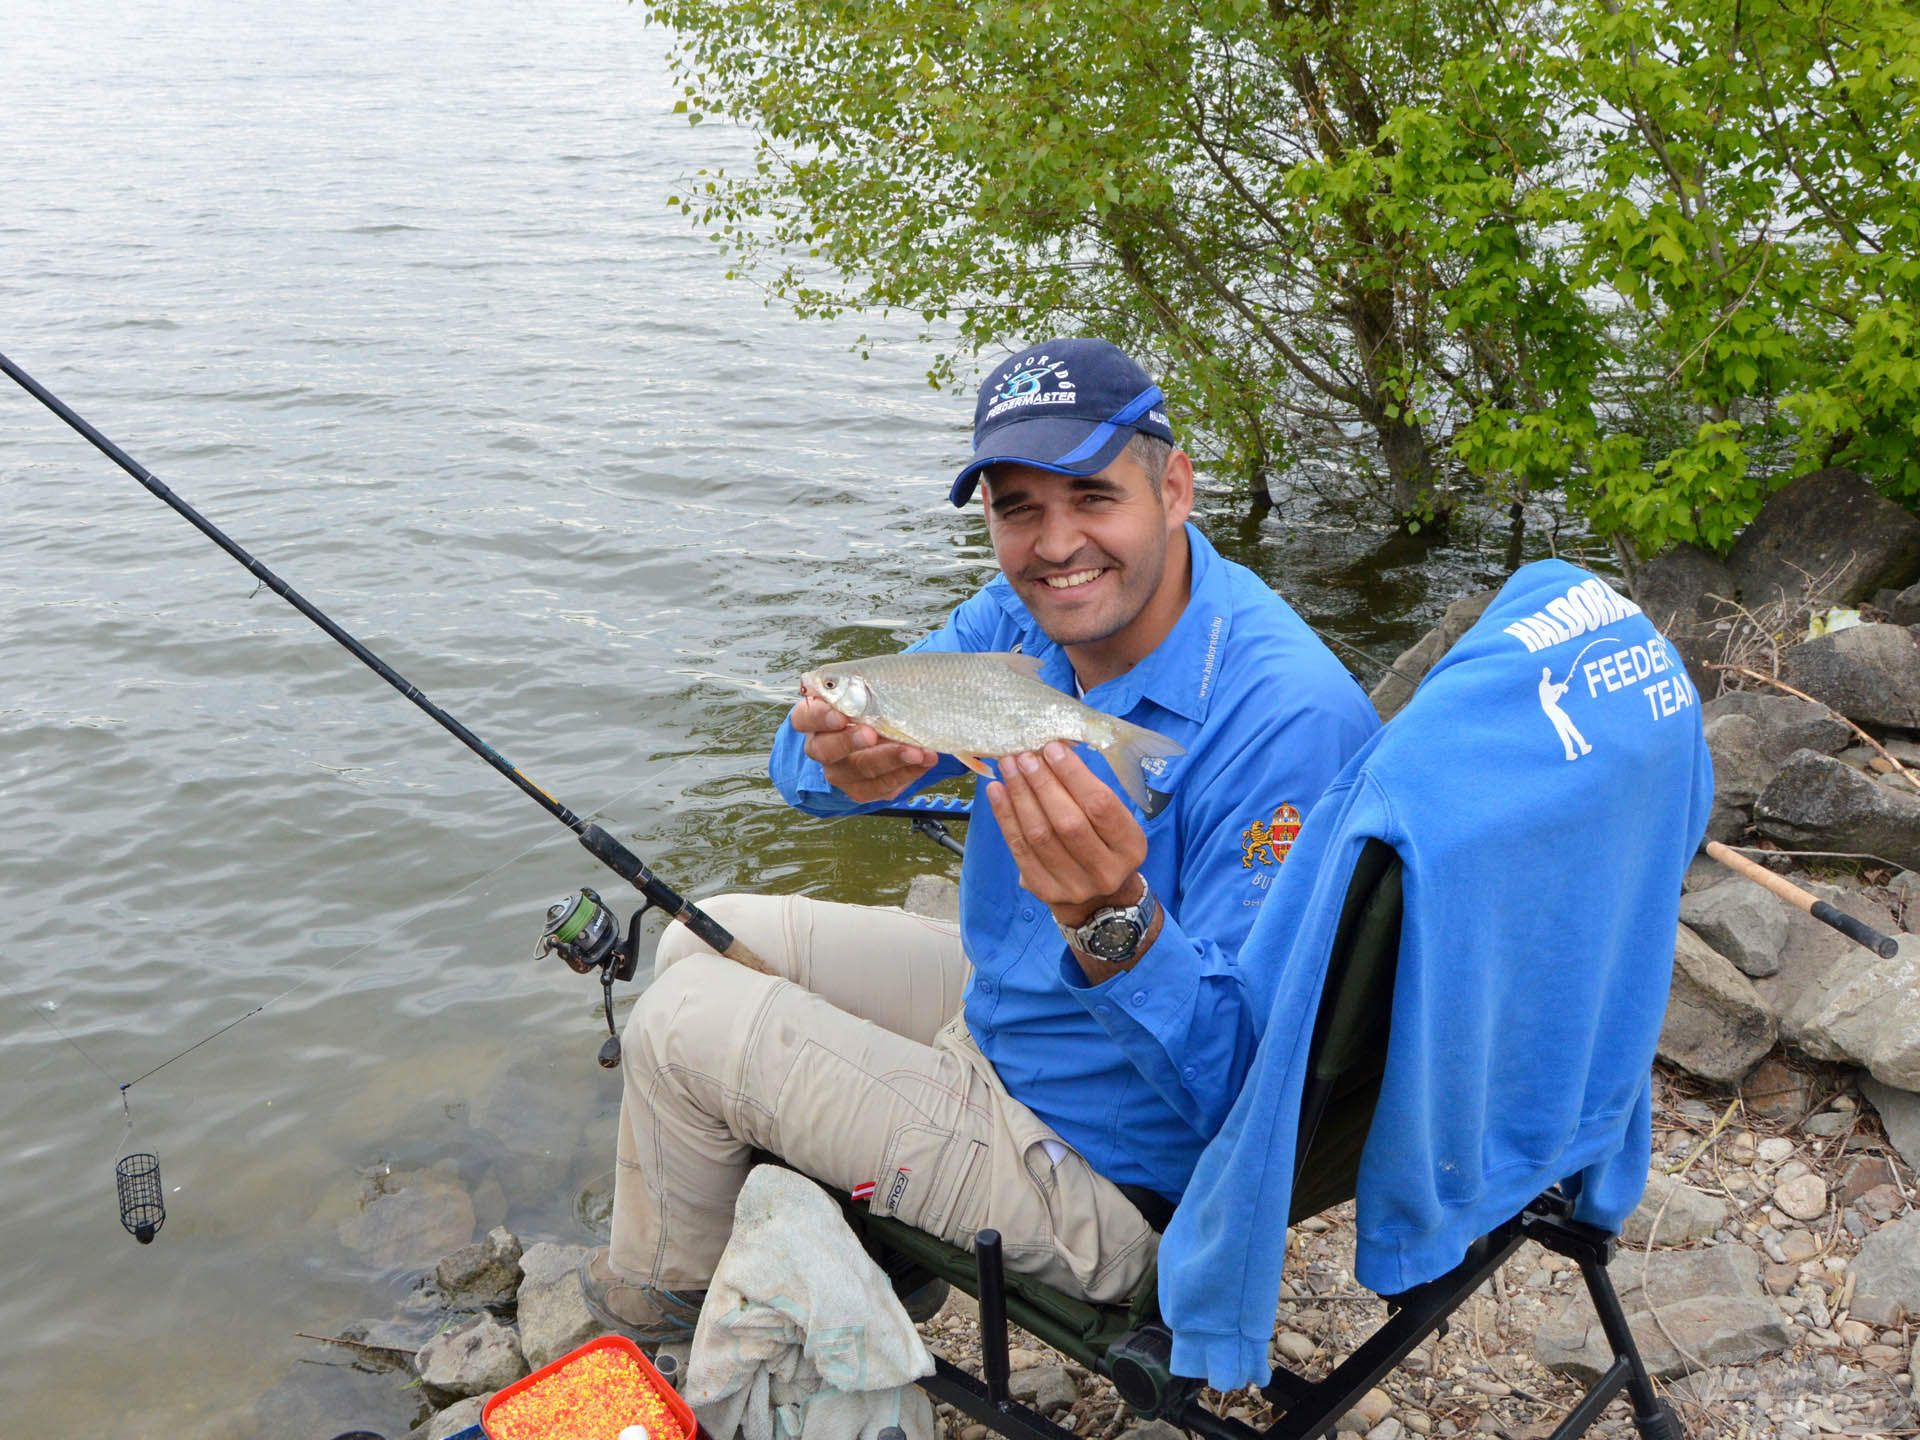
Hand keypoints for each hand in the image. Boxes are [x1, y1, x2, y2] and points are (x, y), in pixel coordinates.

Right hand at [790, 695, 937, 802]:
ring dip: (890, 760)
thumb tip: (894, 681)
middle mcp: (821, 748)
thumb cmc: (869, 704)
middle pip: (825, 750)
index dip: (819, 717)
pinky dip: (906, 773)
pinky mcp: (862, 790)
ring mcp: (840, 773)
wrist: (879, 735)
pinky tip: (924, 761)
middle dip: (850, 742)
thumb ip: (866, 685)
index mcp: (814, 718)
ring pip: (857, 771)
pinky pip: (881, 787)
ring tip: (918, 751)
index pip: (804, 718)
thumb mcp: (865, 688)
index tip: (841, 715)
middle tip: (873, 734)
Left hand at [986, 741, 1147, 925]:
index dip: (1074, 775)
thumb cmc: (1104, 843)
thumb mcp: (1113, 821)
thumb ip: (1087, 791)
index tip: (1052, 749)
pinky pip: (1020, 849)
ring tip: (1008, 766)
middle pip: (1068, 822)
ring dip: (1020, 796)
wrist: (1099, 899)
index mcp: (1130, 847)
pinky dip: (1006, 816)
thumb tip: (1051, 750)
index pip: (1100, 805)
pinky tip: (997, 790)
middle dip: (1042, 784)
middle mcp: (1106, 870)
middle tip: (1025, 756)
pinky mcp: (1045, 891)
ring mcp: (1074, 885)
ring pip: (1040, 835)